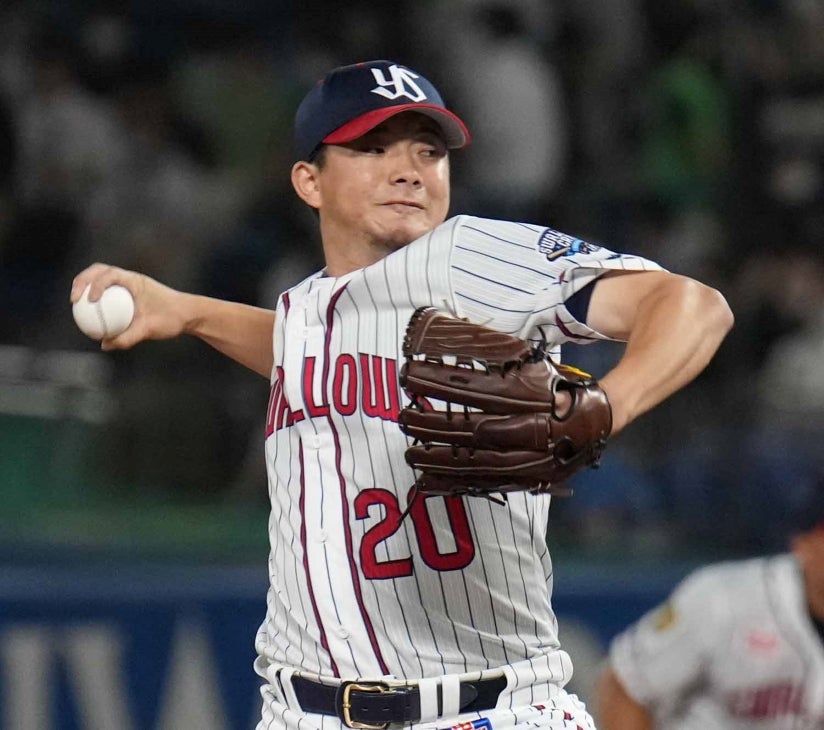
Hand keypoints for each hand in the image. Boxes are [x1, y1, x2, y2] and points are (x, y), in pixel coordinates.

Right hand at [70, 263, 189, 350]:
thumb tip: (105, 345)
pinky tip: (90, 318)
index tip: (89, 301)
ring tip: (76, 305)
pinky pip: (108, 294)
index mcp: (135, 281)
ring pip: (101, 280)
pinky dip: (97, 300)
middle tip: (73, 299)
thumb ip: (129, 337)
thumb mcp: (151, 329)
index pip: (109, 274)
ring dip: (86, 287)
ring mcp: (128, 285)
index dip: (95, 284)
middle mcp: (130, 279)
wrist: (188, 315)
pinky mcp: (128, 295)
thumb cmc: (172, 318)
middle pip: (99, 271)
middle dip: (82, 281)